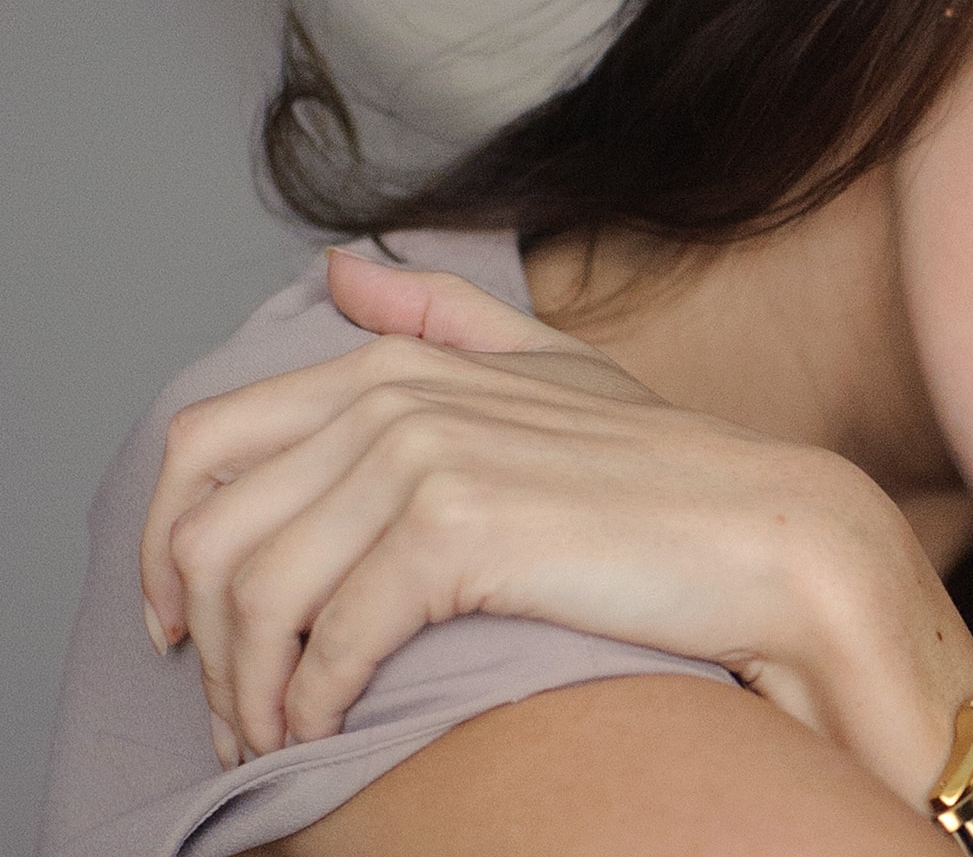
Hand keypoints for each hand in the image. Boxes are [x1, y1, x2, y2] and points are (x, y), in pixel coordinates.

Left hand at [141, 248, 972, 805]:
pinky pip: (327, 640)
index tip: (184, 622)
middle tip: (233, 710)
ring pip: (254, 594)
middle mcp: (394, 399)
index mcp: (398, 365)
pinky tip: (329, 733)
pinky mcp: (453, 534)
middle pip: (210, 531)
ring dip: (247, 688)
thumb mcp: (557, 371)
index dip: (167, 545)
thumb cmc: (672, 474)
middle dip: (200, 639)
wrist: (770, 539)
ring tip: (274, 739)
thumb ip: (449, 318)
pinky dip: (312, 706)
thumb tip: (345, 269)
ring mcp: (421, 459)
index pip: (205, 444)